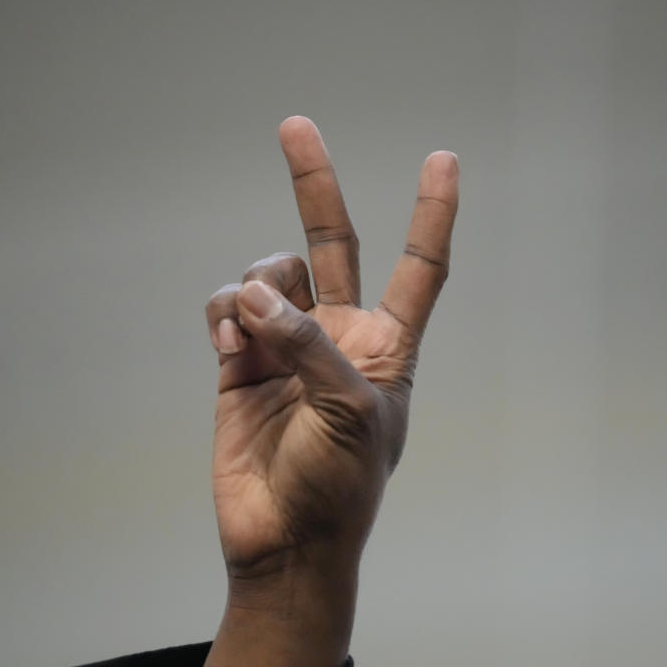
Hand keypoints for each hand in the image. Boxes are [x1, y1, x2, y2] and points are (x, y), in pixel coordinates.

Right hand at [196, 116, 457, 666]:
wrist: (282, 541)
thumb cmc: (339, 487)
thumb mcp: (350, 412)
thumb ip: (308, 345)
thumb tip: (254, 296)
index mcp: (387, 346)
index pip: (419, 267)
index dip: (432, 214)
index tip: (443, 158)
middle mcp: (338, 335)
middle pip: (331, 243)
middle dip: (314, 185)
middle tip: (295, 125)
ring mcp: (287, 345)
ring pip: (268, 277)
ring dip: (254, 291)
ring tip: (249, 337)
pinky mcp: (240, 363)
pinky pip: (227, 311)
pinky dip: (223, 317)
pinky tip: (227, 350)